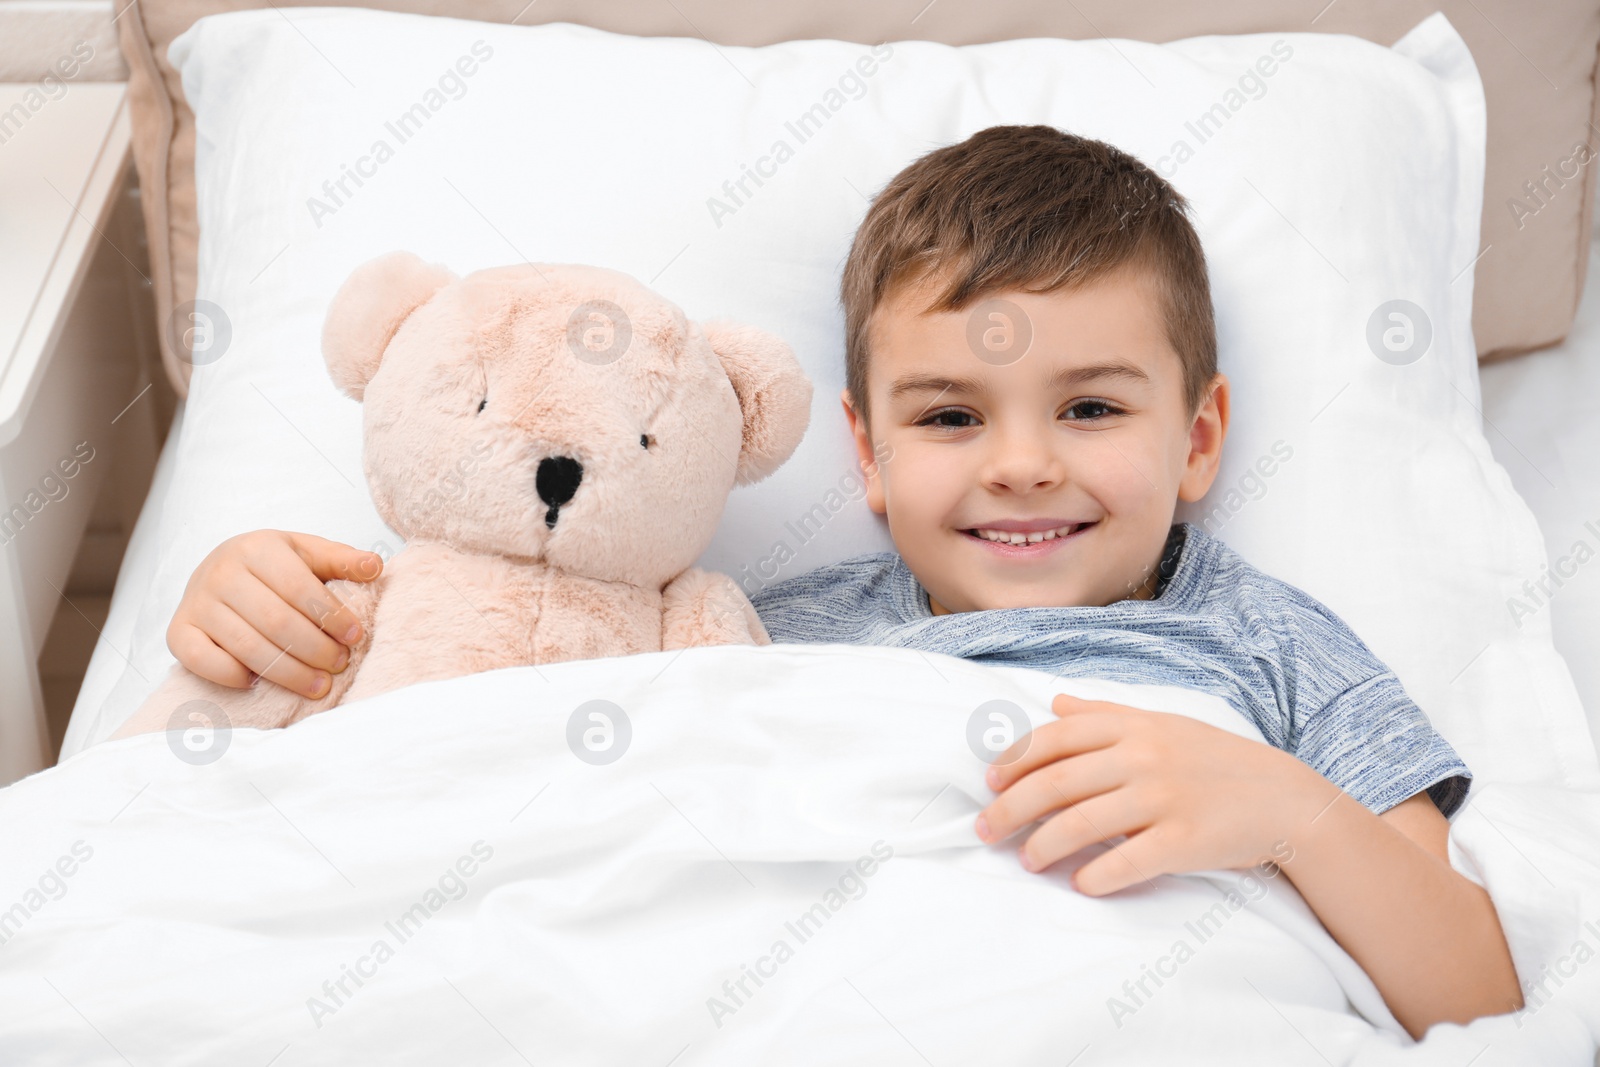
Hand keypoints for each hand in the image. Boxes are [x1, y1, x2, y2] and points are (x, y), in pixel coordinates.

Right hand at [166, 530, 382, 698]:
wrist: (217, 569)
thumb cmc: (272, 566)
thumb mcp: (306, 553)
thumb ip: (341, 560)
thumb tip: (375, 566)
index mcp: (256, 548)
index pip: (298, 588)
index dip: (330, 615)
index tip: (355, 636)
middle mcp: (220, 573)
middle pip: (275, 622)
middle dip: (315, 649)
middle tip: (339, 664)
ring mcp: (195, 603)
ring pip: (247, 647)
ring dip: (288, 672)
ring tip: (318, 685)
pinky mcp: (178, 632)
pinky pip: (205, 663)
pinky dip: (235, 677)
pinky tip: (260, 683)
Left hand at [976, 694, 1326, 894]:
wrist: (1285, 799)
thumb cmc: (1215, 761)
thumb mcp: (1162, 723)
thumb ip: (1106, 713)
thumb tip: (1056, 702)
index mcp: (1133, 725)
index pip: (1056, 738)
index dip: (1015, 760)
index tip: (990, 782)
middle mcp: (1144, 756)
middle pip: (1057, 781)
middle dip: (1012, 808)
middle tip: (987, 831)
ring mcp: (1164, 797)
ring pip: (1082, 822)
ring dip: (1044, 845)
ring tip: (1027, 860)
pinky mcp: (1184, 840)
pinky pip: (1127, 860)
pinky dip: (1096, 876)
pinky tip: (1079, 884)